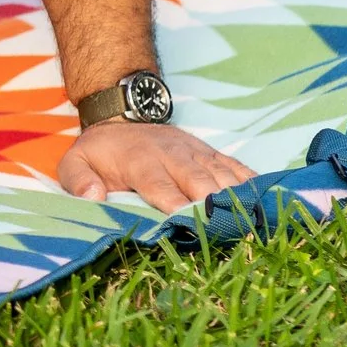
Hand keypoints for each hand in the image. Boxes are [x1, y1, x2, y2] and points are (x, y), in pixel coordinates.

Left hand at [57, 120, 254, 213]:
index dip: (177, 205)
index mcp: (140, 161)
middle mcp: (174, 155)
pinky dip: (254, 184)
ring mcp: (197, 153)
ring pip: (223, 175)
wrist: (123, 116)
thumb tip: (93, 197)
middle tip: (231, 231)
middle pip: (199, 181)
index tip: (191, 224)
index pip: (161, 186)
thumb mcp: (75, 161)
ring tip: (257, 223)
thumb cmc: (101, 151)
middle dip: (214, 205)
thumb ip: (78, 180)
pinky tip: (271, 203)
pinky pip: (238, 169)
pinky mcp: (213, 154)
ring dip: (239, 198)